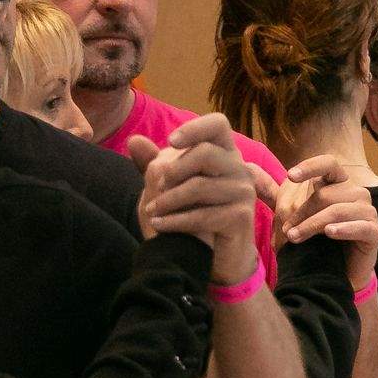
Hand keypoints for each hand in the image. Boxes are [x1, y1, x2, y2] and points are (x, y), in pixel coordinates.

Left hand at [133, 113, 263, 283]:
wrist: (214, 253)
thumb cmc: (194, 211)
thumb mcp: (173, 185)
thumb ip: (154, 163)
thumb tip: (134, 141)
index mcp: (226, 153)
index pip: (219, 124)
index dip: (194, 128)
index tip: (170, 142)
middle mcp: (240, 169)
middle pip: (206, 153)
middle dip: (175, 170)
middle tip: (157, 186)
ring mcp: (244, 193)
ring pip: (201, 187)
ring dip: (168, 200)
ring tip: (150, 211)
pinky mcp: (240, 218)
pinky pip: (203, 215)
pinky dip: (175, 221)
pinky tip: (158, 225)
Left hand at [281, 154, 377, 289]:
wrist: (332, 277)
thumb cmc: (312, 242)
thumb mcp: (289, 214)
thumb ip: (271, 192)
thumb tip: (246, 167)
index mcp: (337, 184)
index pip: (328, 164)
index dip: (311, 167)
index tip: (290, 176)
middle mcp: (356, 193)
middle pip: (328, 192)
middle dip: (303, 211)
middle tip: (287, 230)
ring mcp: (367, 212)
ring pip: (340, 209)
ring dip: (314, 224)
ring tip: (297, 238)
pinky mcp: (375, 232)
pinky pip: (361, 226)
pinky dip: (344, 229)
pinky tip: (330, 234)